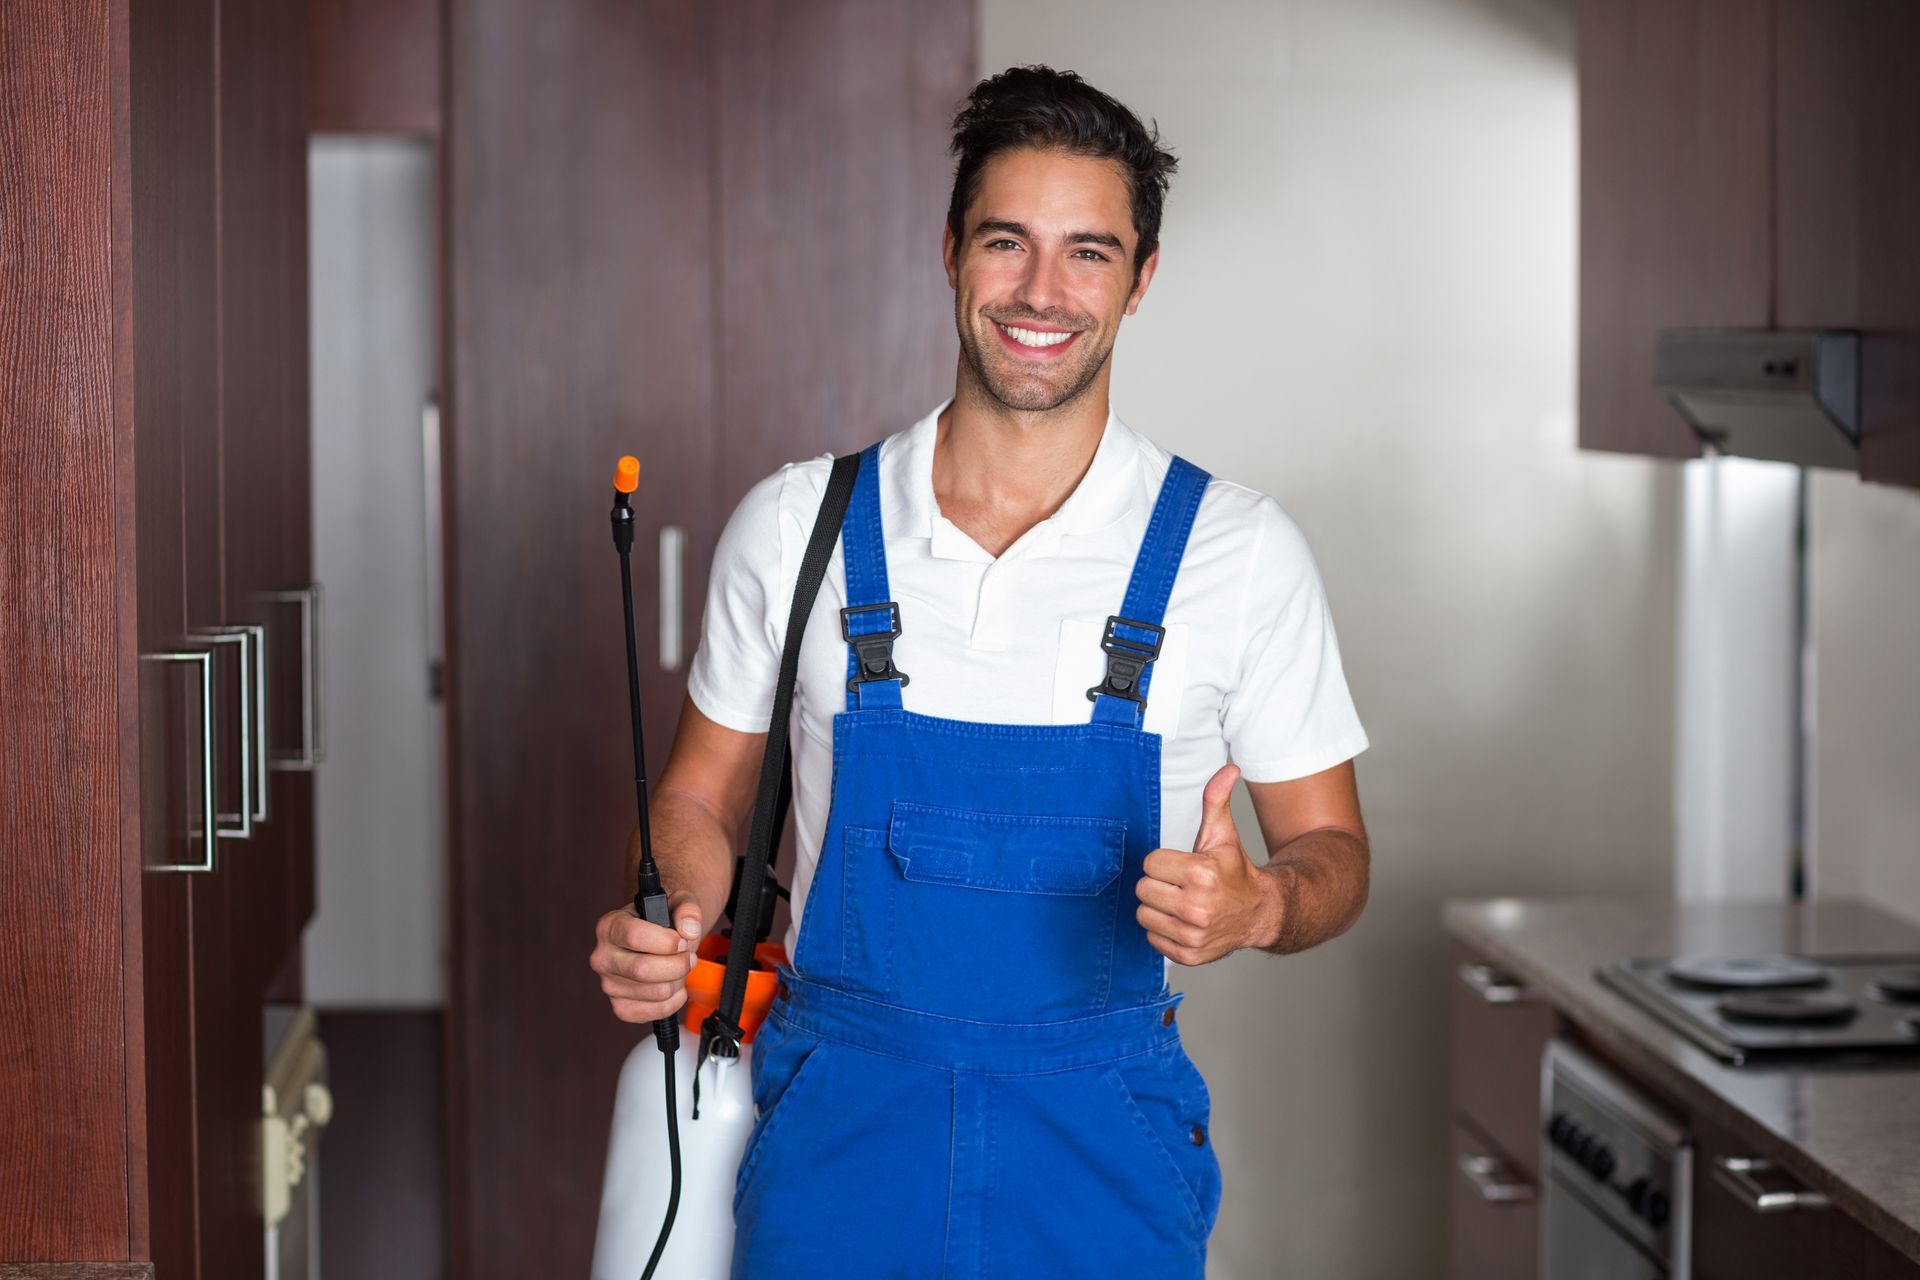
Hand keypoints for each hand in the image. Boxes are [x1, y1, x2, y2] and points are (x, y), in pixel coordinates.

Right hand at [591, 894, 702, 1022]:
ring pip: (656, 992)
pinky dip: (675, 1000)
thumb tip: (690, 930)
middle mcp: (603, 957)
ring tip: (678, 967)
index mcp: (610, 926)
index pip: (635, 936)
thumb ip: (687, 909)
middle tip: (689, 956)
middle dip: (678, 964)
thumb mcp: (678, 901)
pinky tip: (674, 984)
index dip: (667, 941)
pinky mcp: (622, 1007)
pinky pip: (656, 1012)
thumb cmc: (664, 918)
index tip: (682, 940)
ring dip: (679, 981)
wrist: (660, 937)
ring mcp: (609, 985)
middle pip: (643, 969)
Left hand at [1135, 764, 1277, 964]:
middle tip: (1179, 884)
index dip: (1164, 862)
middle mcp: (1197, 908)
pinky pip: (1152, 937)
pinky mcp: (1188, 955)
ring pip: (1144, 914)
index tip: (1181, 865)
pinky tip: (1183, 921)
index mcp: (1201, 874)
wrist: (1260, 913)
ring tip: (1180, 902)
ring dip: (1158, 907)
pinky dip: (1163, 930)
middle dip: (1158, 884)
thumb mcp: (1224, 835)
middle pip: (1143, 889)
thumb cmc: (1235, 871)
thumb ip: (1217, 800)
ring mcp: (1192, 935)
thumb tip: (1229, 768)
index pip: (1150, 863)